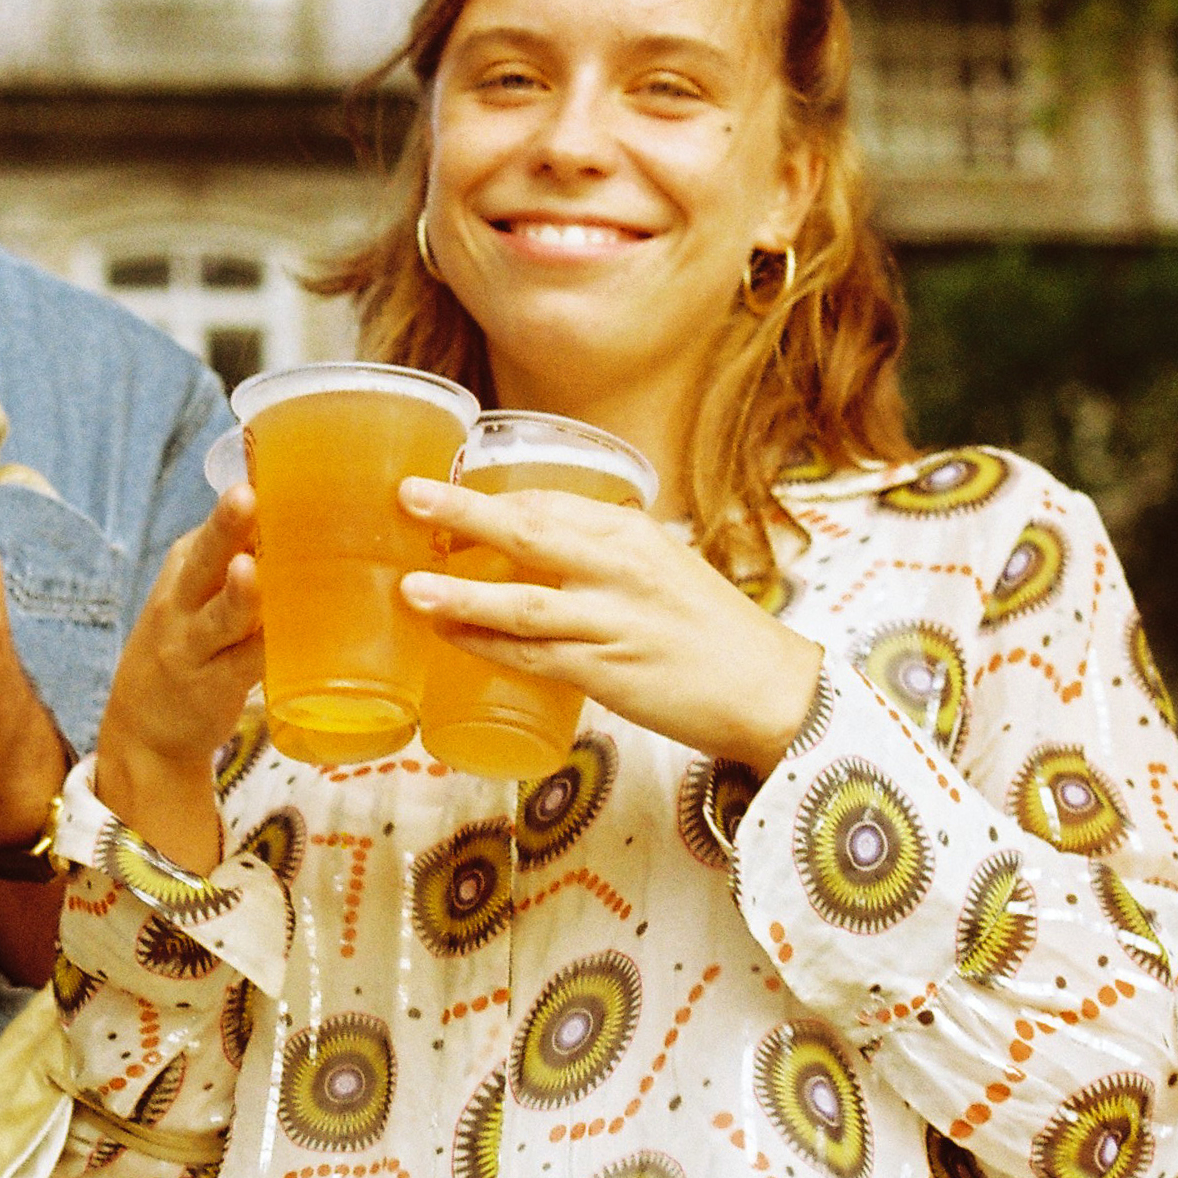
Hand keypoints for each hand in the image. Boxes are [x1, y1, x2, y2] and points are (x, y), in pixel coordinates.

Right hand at [93, 486, 262, 872]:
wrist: (144, 730)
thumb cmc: (188, 647)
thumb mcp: (196, 596)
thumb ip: (238, 561)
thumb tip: (307, 518)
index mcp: (183, 568)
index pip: (214, 530)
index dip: (245, 501)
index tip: (281, 470)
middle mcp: (181, 601)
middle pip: (204, 559)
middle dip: (224, 527)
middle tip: (243, 495)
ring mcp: (193, 645)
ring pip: (221, 617)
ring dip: (238, 595)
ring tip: (249, 570)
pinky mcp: (213, 686)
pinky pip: (247, 665)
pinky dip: (271, 650)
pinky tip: (297, 637)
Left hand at [398, 478, 823, 774]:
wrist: (771, 689)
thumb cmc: (713, 627)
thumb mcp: (662, 565)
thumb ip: (604, 552)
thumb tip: (538, 540)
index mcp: (633, 532)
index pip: (549, 501)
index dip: (489, 495)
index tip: (439, 489)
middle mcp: (621, 568)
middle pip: (530, 531)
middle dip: (462, 514)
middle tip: (407, 498)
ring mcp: (613, 621)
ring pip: (524, 602)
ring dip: (462, 594)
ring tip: (411, 587)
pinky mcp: (608, 673)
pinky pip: (535, 657)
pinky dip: (488, 646)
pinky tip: (452, 638)